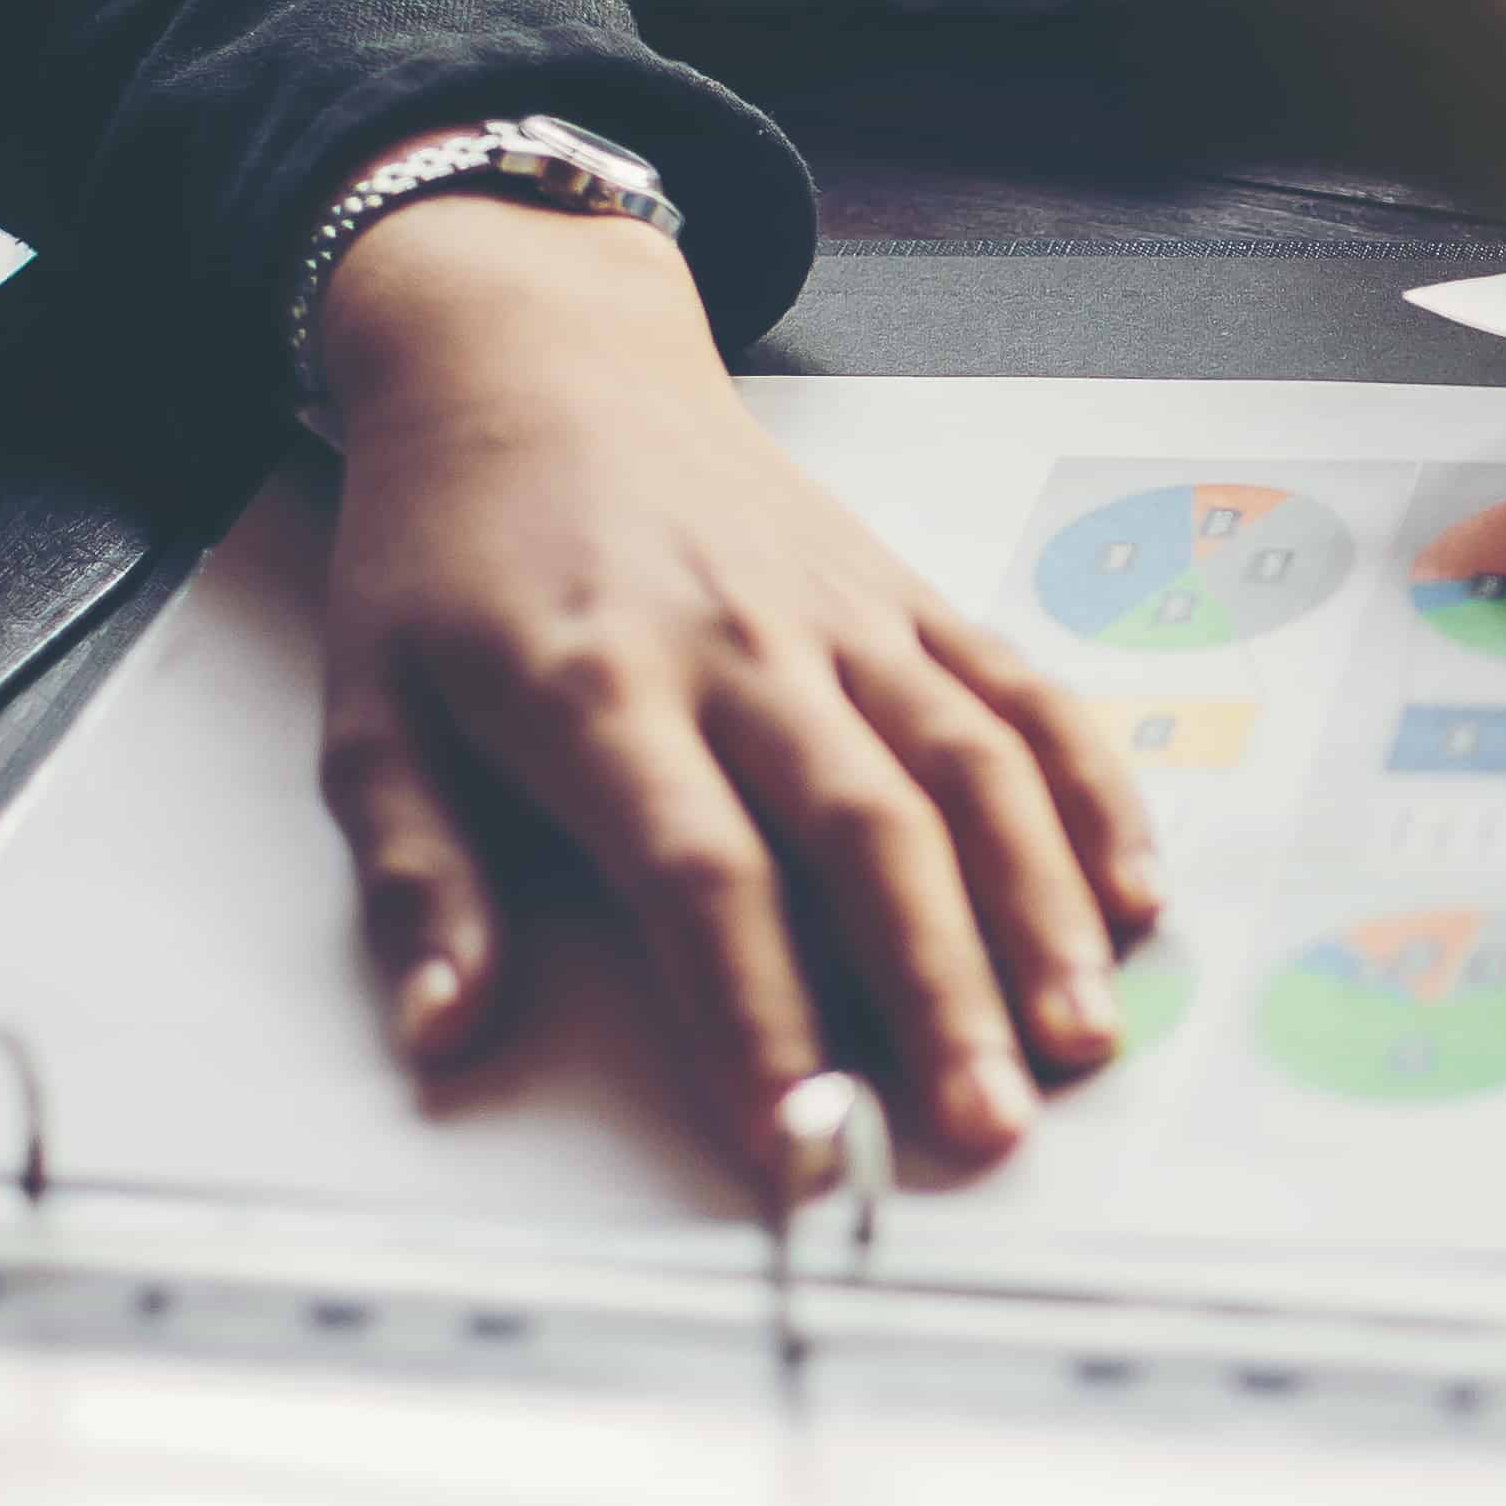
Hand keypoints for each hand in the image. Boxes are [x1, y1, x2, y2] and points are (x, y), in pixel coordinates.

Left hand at [307, 198, 1167, 1199]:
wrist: (540, 367)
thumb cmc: (452, 554)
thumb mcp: (371, 709)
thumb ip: (417, 878)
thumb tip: (441, 1030)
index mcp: (596, 688)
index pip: (700, 874)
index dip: (758, 1015)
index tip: (793, 1138)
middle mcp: (740, 649)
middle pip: (864, 831)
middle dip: (938, 989)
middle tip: (985, 1125)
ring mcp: (845, 619)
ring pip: (969, 766)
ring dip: (1039, 909)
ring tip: (1079, 1038)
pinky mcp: (909, 597)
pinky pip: (1023, 694)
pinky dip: (1091, 792)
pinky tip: (1134, 894)